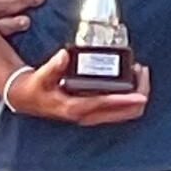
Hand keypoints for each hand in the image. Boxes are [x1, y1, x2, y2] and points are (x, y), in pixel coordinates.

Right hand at [7, 48, 149, 125]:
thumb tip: (64, 55)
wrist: (28, 99)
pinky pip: (120, 108)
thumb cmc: (37, 88)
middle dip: (139, 94)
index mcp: (76, 108)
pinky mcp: (95, 111)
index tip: (141, 94)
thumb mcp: (41, 77)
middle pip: (124, 113)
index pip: (106, 104)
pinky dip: (130, 96)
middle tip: (142, 70)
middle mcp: (87, 115)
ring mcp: (93, 115)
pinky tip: (133, 79)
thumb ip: (52, 67)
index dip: (125, 99)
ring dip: (137, 94)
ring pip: (125, 112)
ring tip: (140, 71)